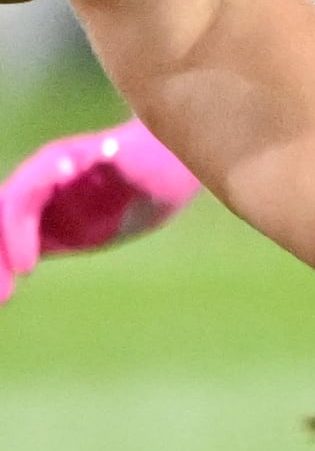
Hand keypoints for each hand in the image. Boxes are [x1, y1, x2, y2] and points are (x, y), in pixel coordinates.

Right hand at [0, 119, 195, 304]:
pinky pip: (18, 246)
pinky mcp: (47, 227)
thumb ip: (119, 160)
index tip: (27, 269)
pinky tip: (6, 295)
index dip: (15, 232)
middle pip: (1, 217)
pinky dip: (6, 268)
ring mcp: (40, 206)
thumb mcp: (143, 163)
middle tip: (2, 296)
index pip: (19, 199)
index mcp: (54, 164)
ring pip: (3, 234)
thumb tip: (108, 151)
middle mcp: (39, 184)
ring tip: (2, 299)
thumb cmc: (156, 161)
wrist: (162, 168)